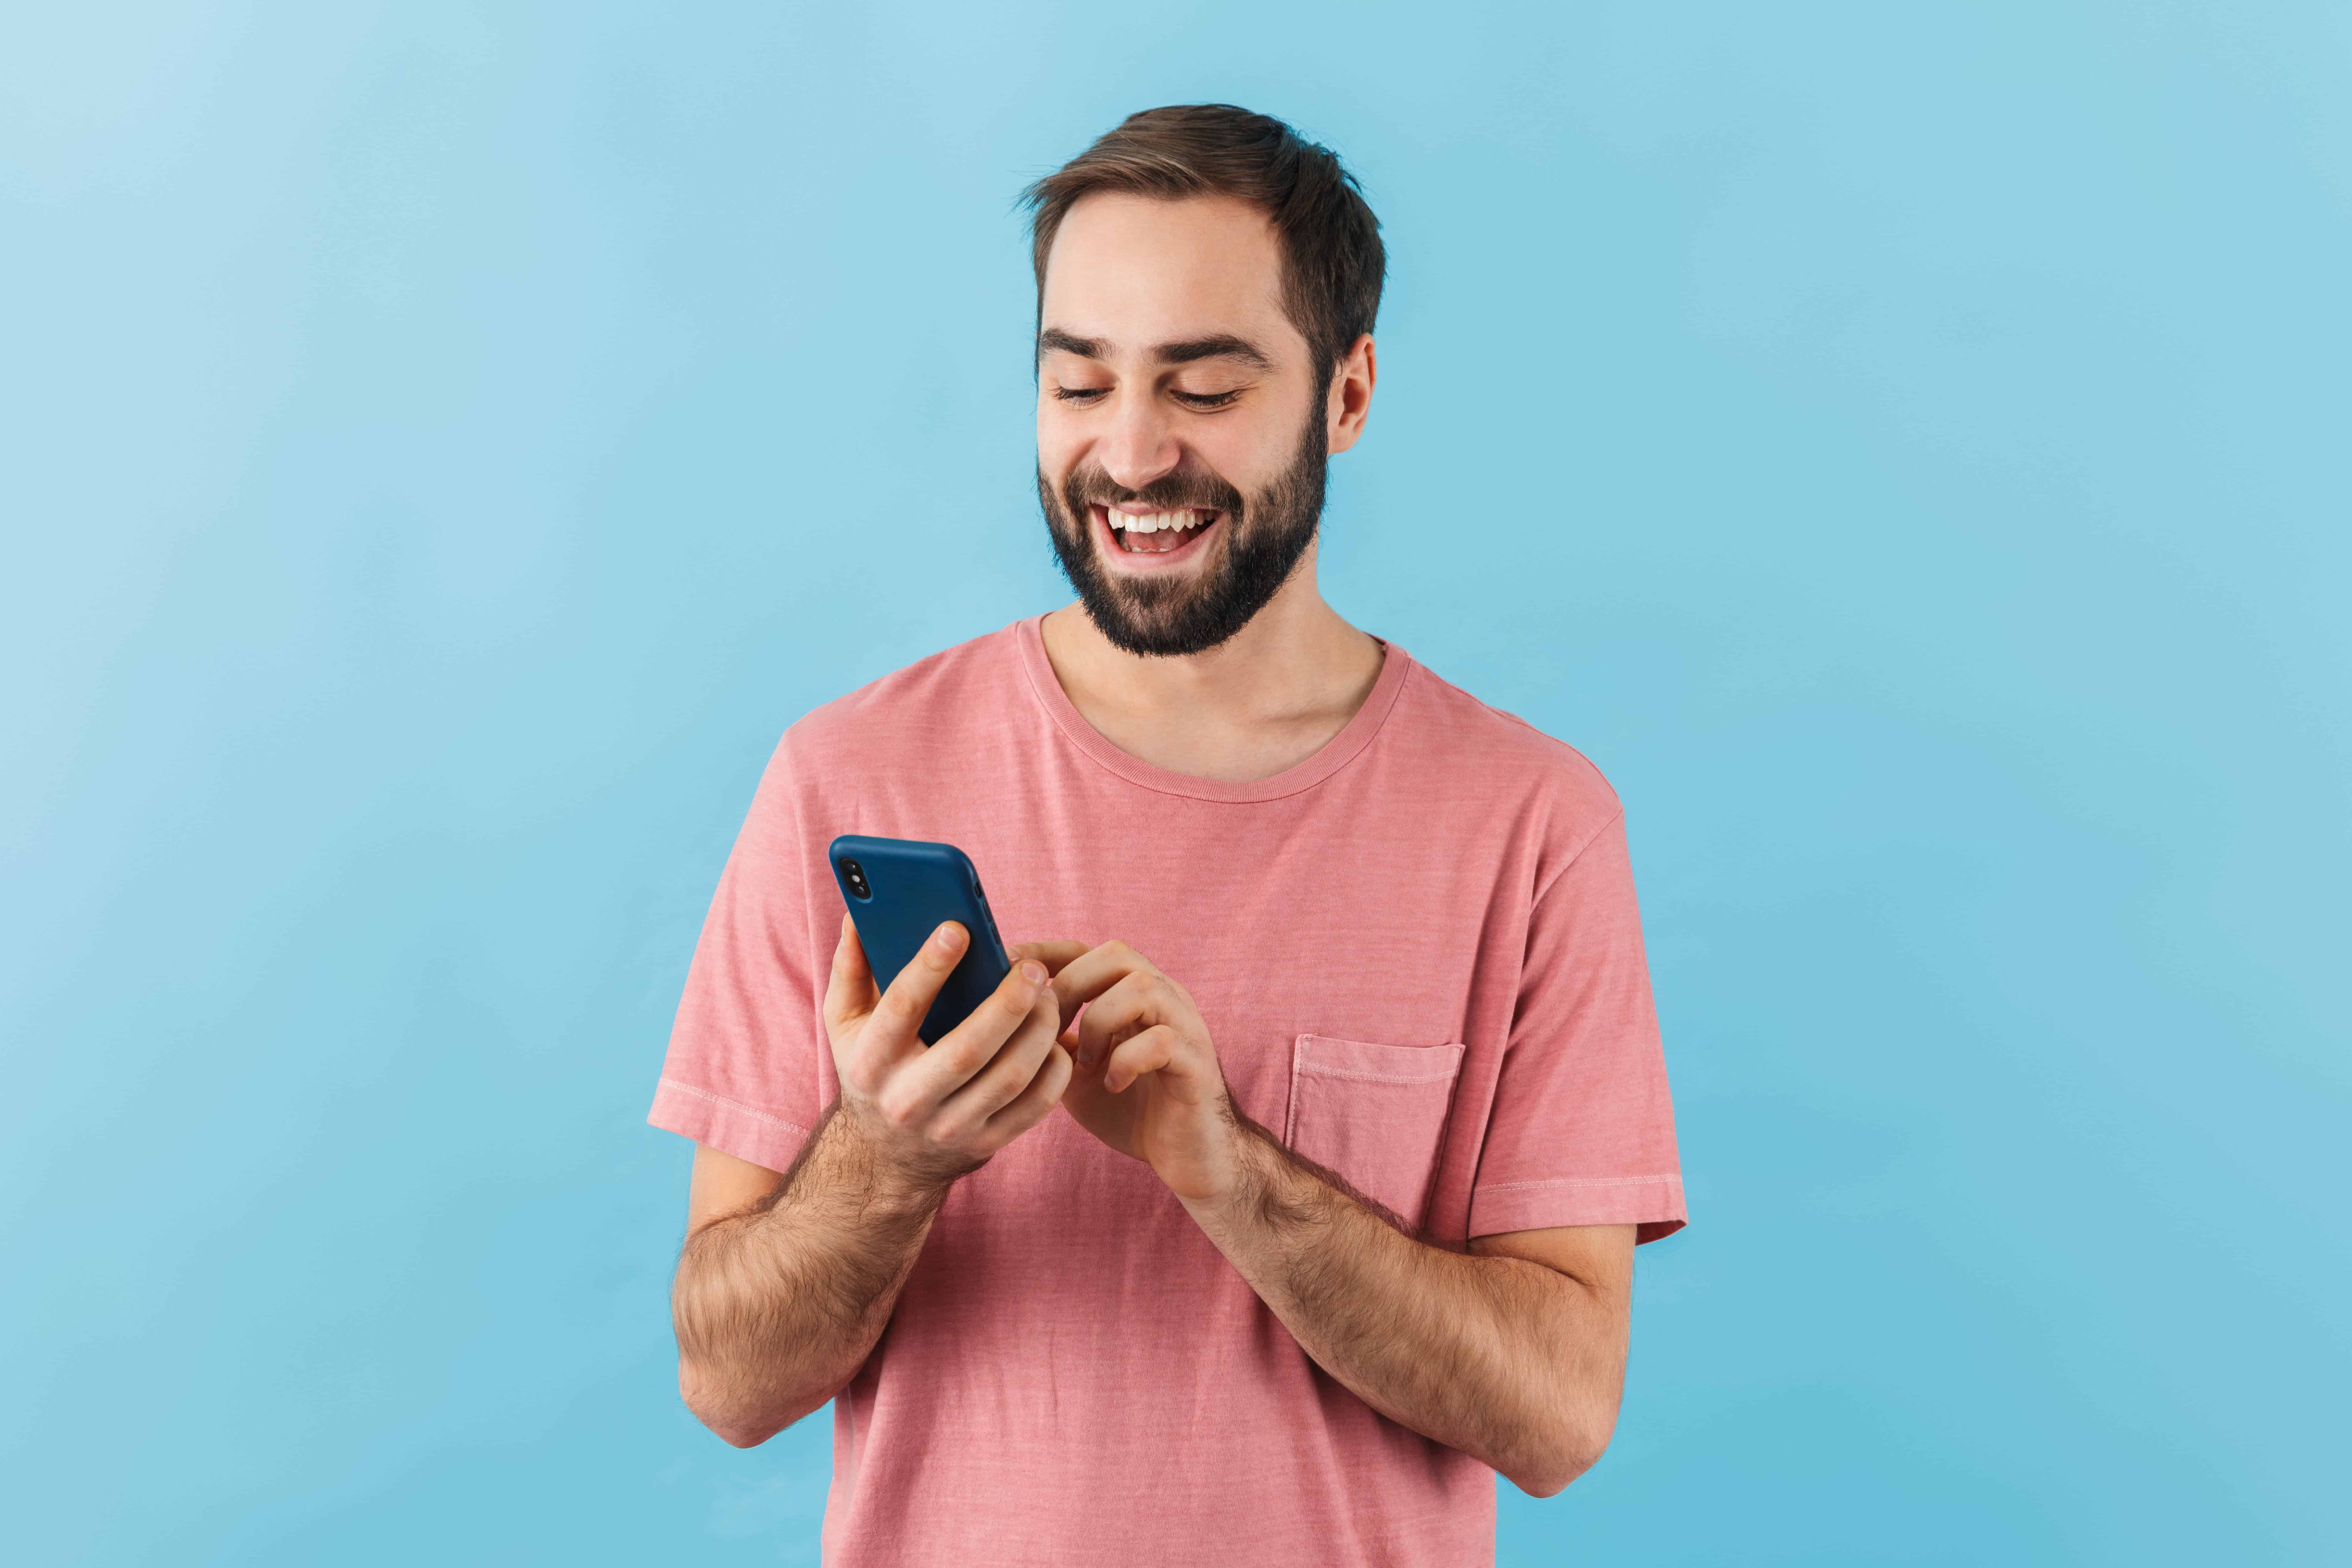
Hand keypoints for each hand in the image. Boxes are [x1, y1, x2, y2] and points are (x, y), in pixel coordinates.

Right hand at [823, 914, 1069, 1191]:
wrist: (886, 1155)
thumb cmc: (871, 1067)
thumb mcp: (845, 1023)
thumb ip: (850, 968)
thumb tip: (857, 916)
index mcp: (870, 1062)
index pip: (901, 1009)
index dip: (929, 967)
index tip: (959, 928)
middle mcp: (908, 1100)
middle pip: (967, 1050)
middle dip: (1006, 1004)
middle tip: (1033, 968)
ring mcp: (950, 1127)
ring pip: (1008, 1078)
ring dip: (1038, 1031)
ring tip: (1049, 996)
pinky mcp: (986, 1143)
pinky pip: (1034, 1106)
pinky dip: (1055, 1070)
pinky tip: (1057, 1039)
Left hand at [1022, 940, 1241, 1202]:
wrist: (1188, 1156)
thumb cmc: (1130, 1110)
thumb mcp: (1077, 1074)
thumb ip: (1053, 1045)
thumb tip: (1007, 1023)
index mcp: (1135, 997)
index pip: (1091, 951)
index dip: (1048, 954)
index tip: (1009, 971)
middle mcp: (1165, 1000)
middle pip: (1118, 954)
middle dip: (1073, 985)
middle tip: (1054, 1030)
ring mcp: (1185, 1027)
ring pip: (1142, 988)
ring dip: (1100, 1022)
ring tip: (1088, 1062)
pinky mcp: (1197, 1063)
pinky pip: (1162, 1040)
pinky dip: (1127, 1060)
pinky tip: (1114, 1085)